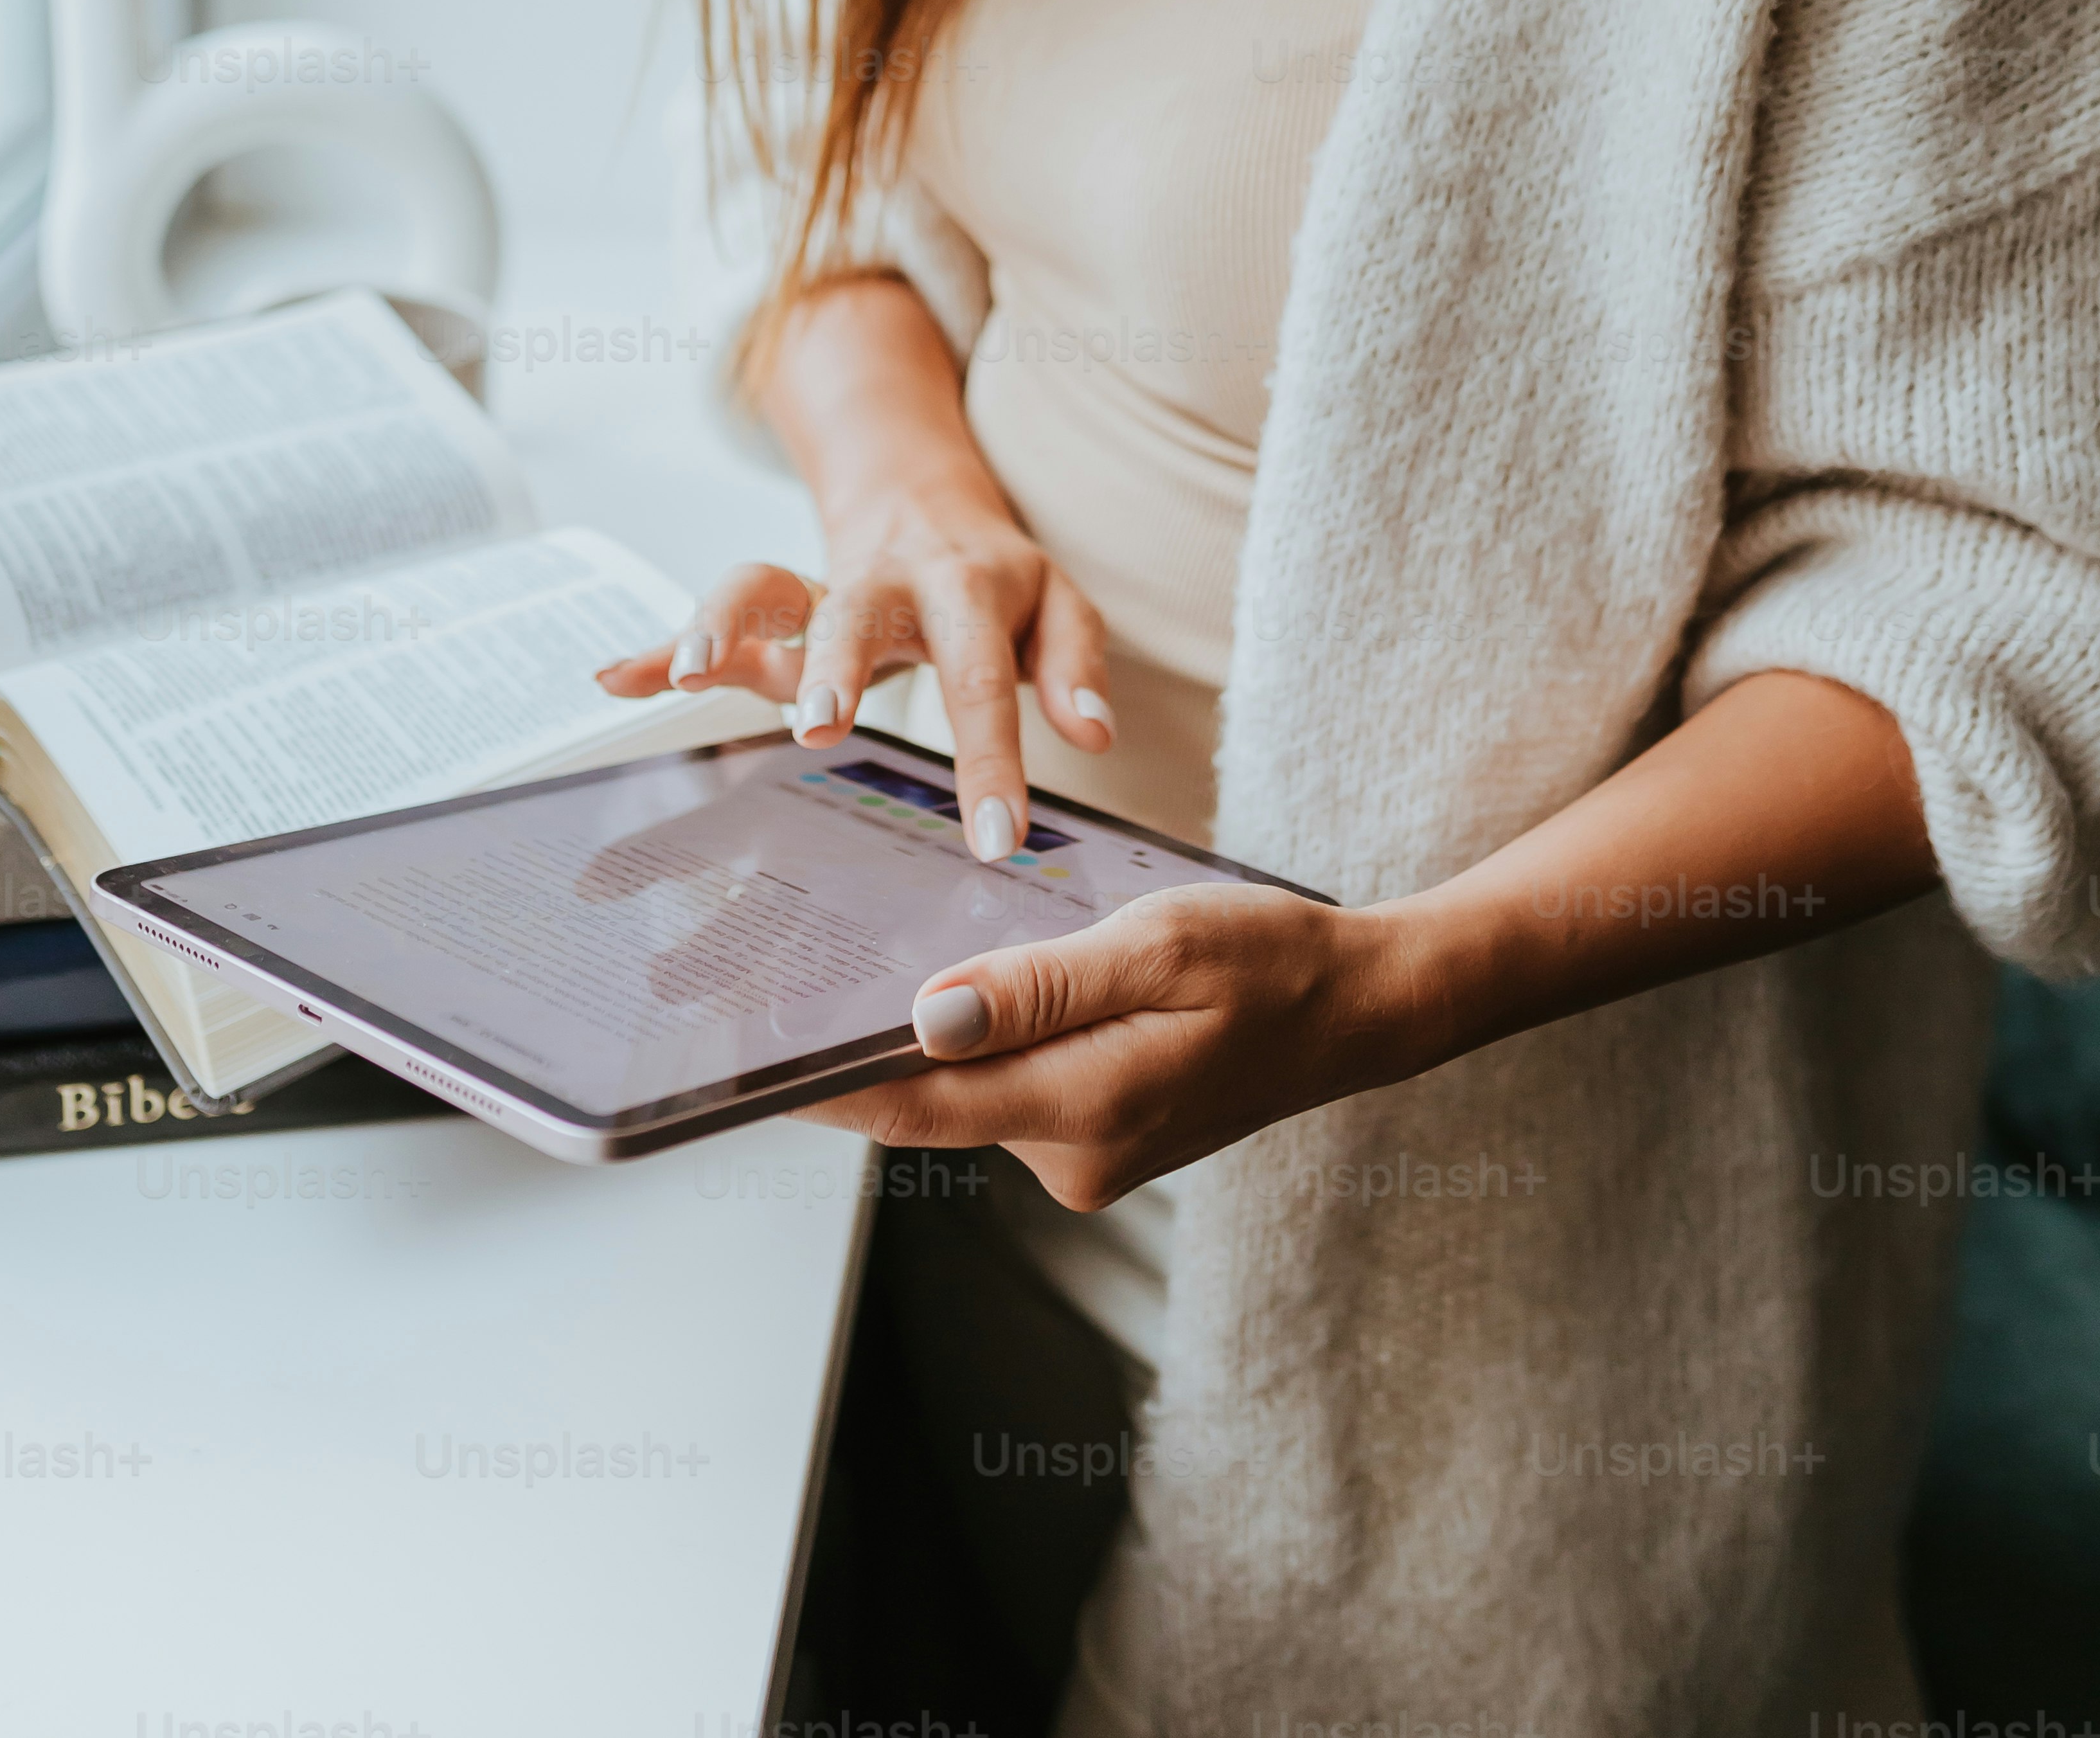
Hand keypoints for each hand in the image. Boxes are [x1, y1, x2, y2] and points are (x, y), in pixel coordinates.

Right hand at [593, 500, 1115, 858]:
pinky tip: (617, 678)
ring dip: (726, 625)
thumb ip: (1076, 664)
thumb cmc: (998, 580)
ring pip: (764, 588)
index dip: (990, 760)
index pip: (980, 679)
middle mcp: (883, 581)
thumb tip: (1096, 735)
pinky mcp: (769, 608)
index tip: (997, 841)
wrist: (926, 499)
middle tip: (821, 726)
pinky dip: (661, 645)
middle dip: (835, 665)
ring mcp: (817, 588)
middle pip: (855, 612)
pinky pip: (708, 616)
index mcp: (965, 587)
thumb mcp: (1057, 606)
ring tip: (697, 674)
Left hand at [806, 880, 1428, 1210]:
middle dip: (861, 1043)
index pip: (916, 1107)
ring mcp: (1086, 1155)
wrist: (1359, 1007)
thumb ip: (1042, 984)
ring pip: (973, 1088)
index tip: (740, 1058)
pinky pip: (1014, 1086)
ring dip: (931, 1033)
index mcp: (1084, 1107)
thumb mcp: (1161, 944)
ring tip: (878, 948)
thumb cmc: (1272, 962)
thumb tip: (927, 1017)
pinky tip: (978, 977)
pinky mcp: (1098, 1137)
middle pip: (934, 1100)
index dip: (820, 1088)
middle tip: (780, 972)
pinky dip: (986, 1039)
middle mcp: (1072, 1156)